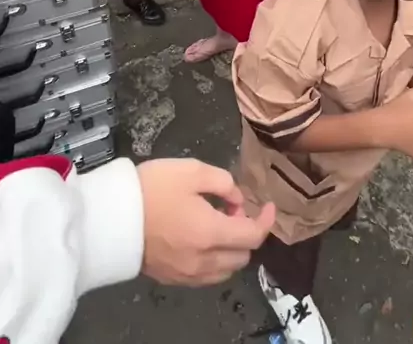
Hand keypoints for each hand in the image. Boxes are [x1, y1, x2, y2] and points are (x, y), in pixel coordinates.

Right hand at [137, 158, 274, 286]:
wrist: (108, 218)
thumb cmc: (151, 189)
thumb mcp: (191, 170)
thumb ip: (223, 182)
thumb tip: (235, 200)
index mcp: (212, 234)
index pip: (254, 236)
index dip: (266, 220)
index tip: (267, 206)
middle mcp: (204, 261)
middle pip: (242, 256)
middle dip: (245, 233)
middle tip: (230, 209)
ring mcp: (187, 274)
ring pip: (225, 270)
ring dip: (230, 249)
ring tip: (214, 223)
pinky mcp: (171, 279)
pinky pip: (206, 276)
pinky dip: (213, 261)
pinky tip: (199, 240)